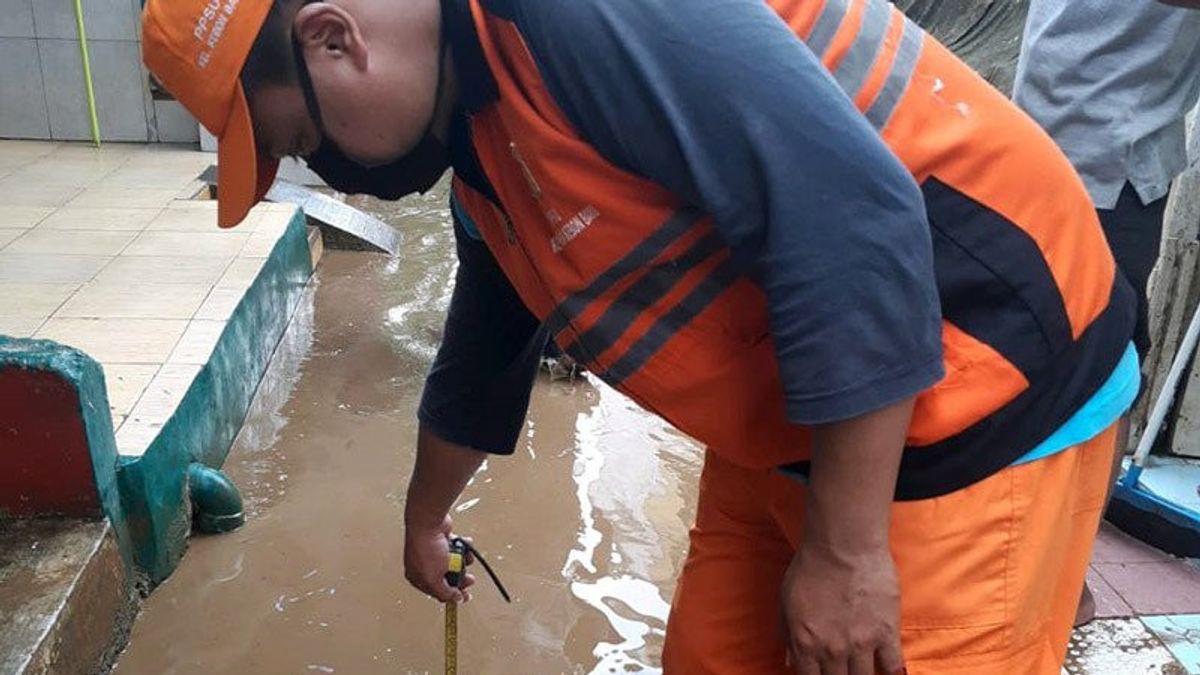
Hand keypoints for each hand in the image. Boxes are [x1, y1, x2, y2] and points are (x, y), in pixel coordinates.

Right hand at [404, 514, 475, 601]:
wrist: (428, 522)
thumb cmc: (426, 547)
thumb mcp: (434, 579)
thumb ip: (444, 593)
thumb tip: (454, 599)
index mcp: (417, 578)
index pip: (437, 593)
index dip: (452, 596)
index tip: (465, 596)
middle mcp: (424, 566)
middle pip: (447, 578)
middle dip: (460, 578)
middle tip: (470, 579)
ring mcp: (433, 552)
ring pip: (454, 562)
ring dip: (463, 560)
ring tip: (465, 556)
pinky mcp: (442, 541)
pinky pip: (457, 548)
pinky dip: (463, 547)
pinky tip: (465, 544)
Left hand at [781, 543, 903, 674]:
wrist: (844, 546)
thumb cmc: (811, 567)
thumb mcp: (787, 600)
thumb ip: (788, 634)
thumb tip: (789, 660)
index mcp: (805, 643)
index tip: (820, 674)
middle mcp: (833, 650)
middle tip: (841, 669)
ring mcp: (862, 644)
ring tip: (861, 669)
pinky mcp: (887, 633)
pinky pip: (892, 666)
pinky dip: (890, 672)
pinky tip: (887, 670)